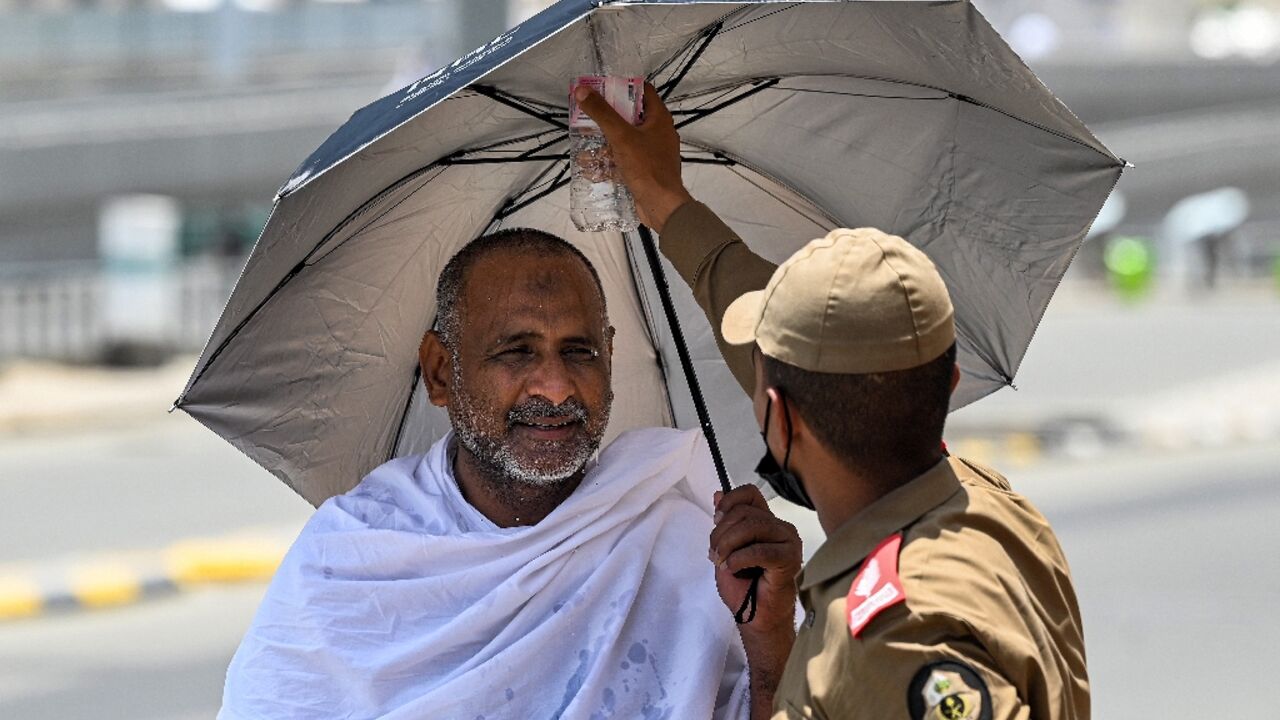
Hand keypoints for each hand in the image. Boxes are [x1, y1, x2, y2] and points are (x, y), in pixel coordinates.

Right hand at [573, 82, 693, 231]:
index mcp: (659, 119)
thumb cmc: (646, 167)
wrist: (661, 205)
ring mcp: (654, 152)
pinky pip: (628, 158)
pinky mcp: (647, 169)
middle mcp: (659, 133)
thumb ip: (602, 113)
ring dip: (609, 137)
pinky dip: (613, 157)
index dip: (624, 86)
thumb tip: (582, 90)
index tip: (604, 87)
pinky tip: (595, 161)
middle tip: (590, 111)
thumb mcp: (621, 136)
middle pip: (633, 115)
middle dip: (611, 114)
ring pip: (628, 138)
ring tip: (587, 136)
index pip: (644, 91)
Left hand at [710, 485, 801, 718]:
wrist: (753, 616)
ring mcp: (788, 542)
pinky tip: (733, 569)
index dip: (729, 502)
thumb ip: (725, 522)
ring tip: (722, 563)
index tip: (716, 519)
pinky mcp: (790, 560)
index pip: (750, 493)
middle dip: (721, 532)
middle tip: (714, 554)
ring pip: (752, 526)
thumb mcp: (725, 548)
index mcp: (766, 521)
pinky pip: (760, 550)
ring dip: (728, 545)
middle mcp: (780, 528)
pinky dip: (739, 559)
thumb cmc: (743, 586)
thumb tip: (718, 494)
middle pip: (745, 512)